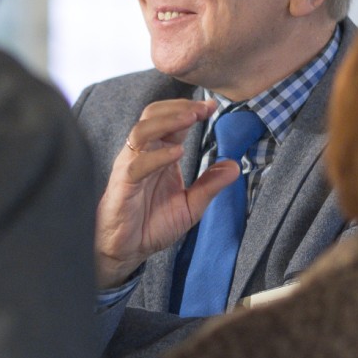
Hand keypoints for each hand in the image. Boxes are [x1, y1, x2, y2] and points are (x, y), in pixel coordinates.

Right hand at [94, 99, 241, 288]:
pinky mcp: (123, 184)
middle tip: (203, 108)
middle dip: (179, 108)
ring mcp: (130, 166)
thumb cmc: (152, 225)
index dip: (191, 110)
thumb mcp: (191, 205)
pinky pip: (137, 163)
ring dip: (167, 121)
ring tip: (191, 118)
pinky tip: (177, 153)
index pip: (172, 121)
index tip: (213, 107)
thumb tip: (234, 165)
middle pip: (154, 116)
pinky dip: (158, 155)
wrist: (127, 250)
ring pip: (142, 131)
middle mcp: (143, 154)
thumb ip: (210, 185)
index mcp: (159, 154)